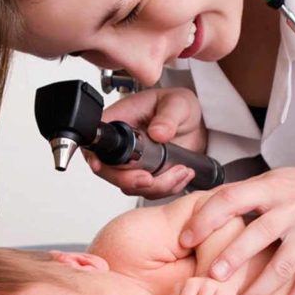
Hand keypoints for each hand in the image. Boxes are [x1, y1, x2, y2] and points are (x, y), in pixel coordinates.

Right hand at [83, 87, 206, 198]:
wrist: (197, 124)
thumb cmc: (180, 105)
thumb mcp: (177, 104)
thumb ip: (168, 118)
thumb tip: (157, 132)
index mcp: (121, 120)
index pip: (99, 142)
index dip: (97, 158)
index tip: (102, 167)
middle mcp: (123, 144)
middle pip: (109, 171)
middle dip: (129, 180)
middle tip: (150, 179)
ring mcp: (134, 163)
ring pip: (131, 186)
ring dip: (156, 186)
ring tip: (180, 170)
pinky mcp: (147, 175)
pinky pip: (150, 191)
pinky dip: (167, 188)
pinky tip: (182, 174)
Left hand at [180, 166, 294, 294]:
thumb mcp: (276, 179)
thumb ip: (245, 194)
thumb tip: (200, 208)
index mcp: (272, 188)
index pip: (233, 199)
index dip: (207, 219)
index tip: (186, 240)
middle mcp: (293, 210)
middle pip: (258, 234)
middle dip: (233, 257)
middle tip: (210, 278)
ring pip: (282, 267)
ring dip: (256, 294)